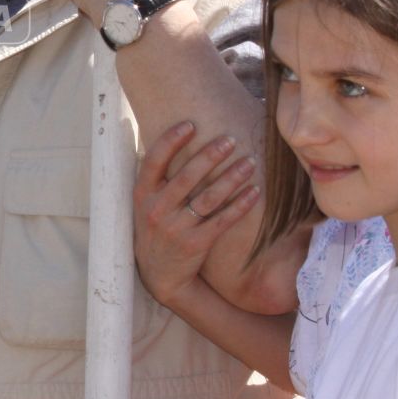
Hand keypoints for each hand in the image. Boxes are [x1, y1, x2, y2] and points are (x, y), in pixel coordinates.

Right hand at [133, 121, 257, 307]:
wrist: (158, 274)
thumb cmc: (155, 228)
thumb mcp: (145, 203)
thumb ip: (157, 178)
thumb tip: (175, 138)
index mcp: (142, 194)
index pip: (154, 160)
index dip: (171, 140)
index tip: (191, 124)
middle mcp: (157, 209)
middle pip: (187, 176)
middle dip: (211, 155)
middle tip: (230, 140)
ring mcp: (176, 228)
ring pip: (208, 197)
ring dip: (232, 177)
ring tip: (250, 162)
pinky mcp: (196, 244)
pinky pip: (222, 220)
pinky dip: (240, 205)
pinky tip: (255, 191)